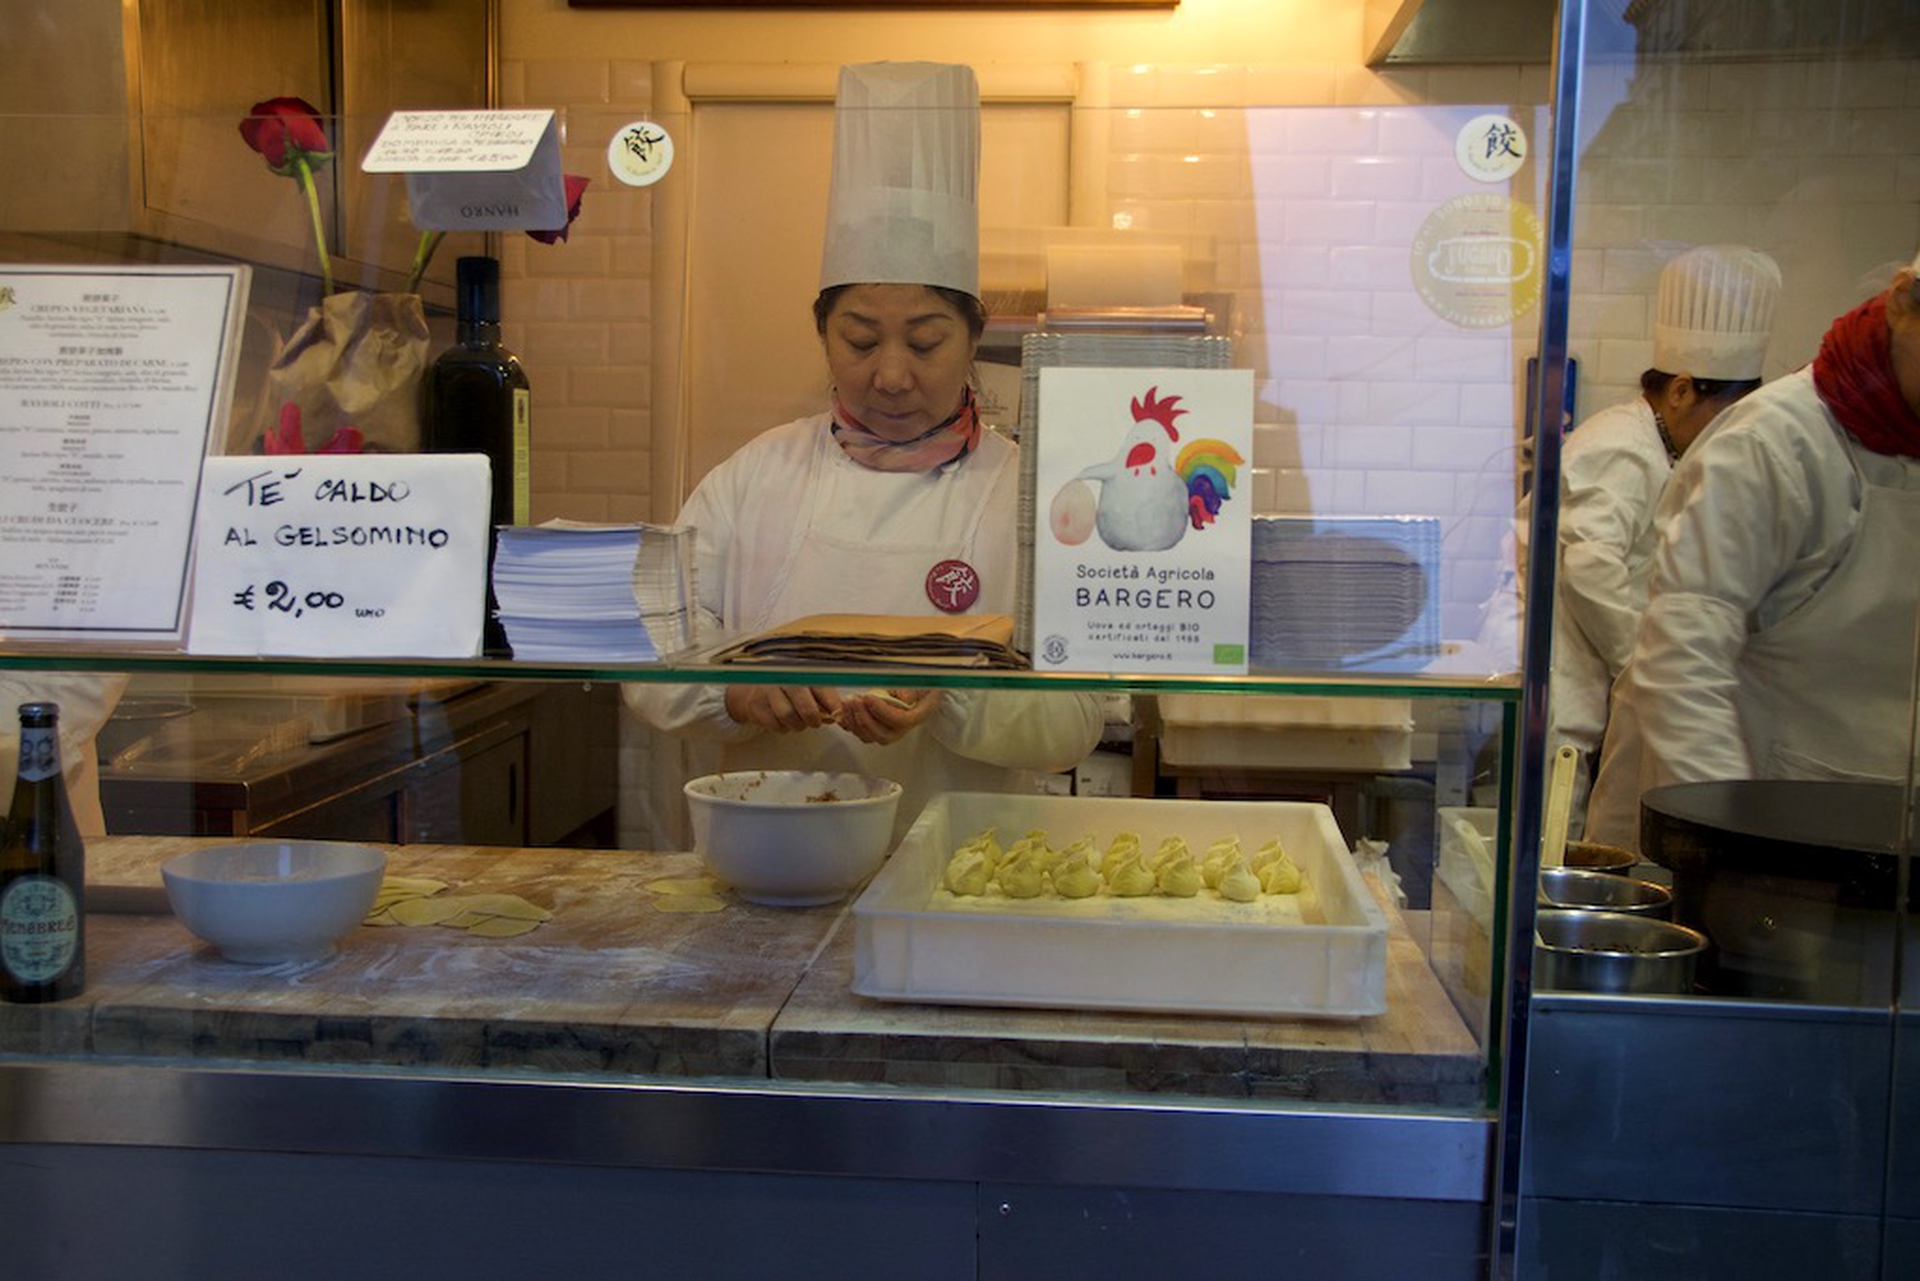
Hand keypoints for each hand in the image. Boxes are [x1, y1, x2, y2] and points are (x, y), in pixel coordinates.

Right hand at [723, 684, 846, 733]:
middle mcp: (784, 676)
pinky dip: (783, 727)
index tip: (838, 713)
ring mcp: (768, 689)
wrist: (751, 686)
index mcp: (801, 669)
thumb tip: (839, 713)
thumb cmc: (786, 687)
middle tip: (815, 722)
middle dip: (814, 719)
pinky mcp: (756, 704)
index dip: (833, 704)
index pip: (822, 687)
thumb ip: (823, 695)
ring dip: (798, 725)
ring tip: (799, 722)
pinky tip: (783, 720)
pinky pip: (775, 724)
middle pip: (806, 706)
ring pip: (789, 716)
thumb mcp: (806, 684)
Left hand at [834, 688, 942, 745]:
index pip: (901, 721)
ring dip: (854, 720)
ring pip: (869, 736)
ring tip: (847, 701)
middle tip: (855, 700)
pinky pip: (861, 734)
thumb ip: (911, 689)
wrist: (917, 690)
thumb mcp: (920, 681)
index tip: (869, 697)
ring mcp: (889, 732)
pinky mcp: (876, 730)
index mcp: (918, 715)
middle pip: (883, 735)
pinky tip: (844, 710)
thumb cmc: (918, 684)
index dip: (882, 711)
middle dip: (864, 718)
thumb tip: (904, 699)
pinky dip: (850, 724)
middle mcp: (903, 729)